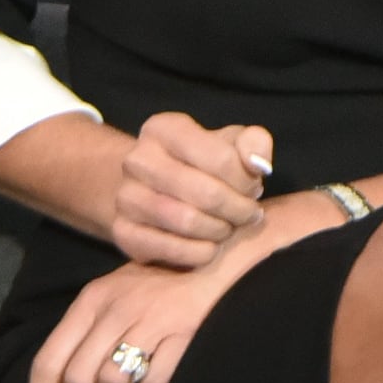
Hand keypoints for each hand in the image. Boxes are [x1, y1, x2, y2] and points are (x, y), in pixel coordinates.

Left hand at [23, 249, 242, 382]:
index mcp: (90, 301)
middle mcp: (114, 310)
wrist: (211, 260)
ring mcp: (149, 321)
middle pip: (78, 377)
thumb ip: (86, 332)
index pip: (48, 360)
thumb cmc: (157, 284)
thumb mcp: (112, 295)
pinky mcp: (181, 333)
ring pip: (111, 382)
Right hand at [112, 110, 275, 267]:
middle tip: (248, 214)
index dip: (247, 179)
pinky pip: (172, 250)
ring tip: (229, 227)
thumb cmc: (200, 163)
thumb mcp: (230, 142)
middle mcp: (138, 159)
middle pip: (206, 193)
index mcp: (164, 128)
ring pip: (188, 222)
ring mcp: (126, 197)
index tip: (254, 188)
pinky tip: (210, 246)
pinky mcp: (123, 232)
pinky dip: (200, 253)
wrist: (150, 189)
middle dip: (238, 209)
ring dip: (220, 231)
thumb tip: (258, 165)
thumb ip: (252, 143)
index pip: (221, 157)